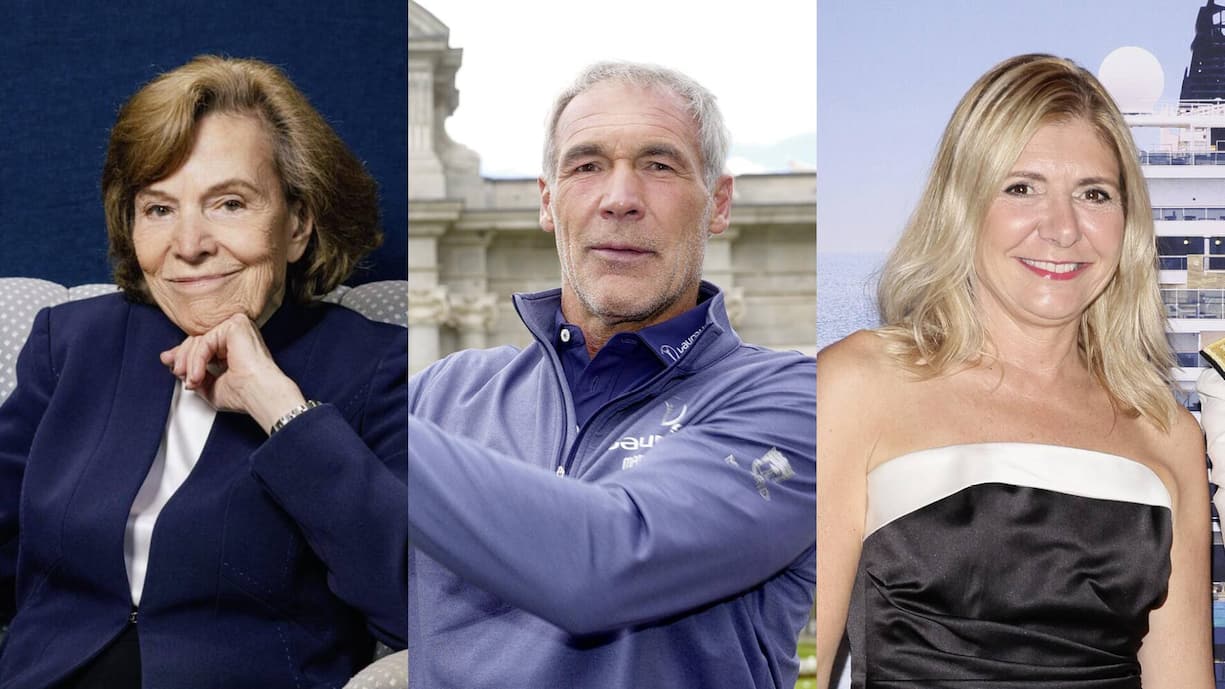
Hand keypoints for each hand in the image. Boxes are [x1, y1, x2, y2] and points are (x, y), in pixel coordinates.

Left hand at [160, 313, 306, 433]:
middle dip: (182, 357)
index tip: (170, 363)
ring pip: (198, 340)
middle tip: (178, 373)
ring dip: (188, 363)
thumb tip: (170, 360)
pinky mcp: (235, 325)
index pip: (202, 342)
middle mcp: (237, 332)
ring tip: (193, 381)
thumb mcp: (209, 385)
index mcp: (234, 344)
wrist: (260, 395)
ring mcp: (237, 326)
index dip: (183, 353)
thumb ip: (192, 371)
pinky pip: (205, 340)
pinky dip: (197, 360)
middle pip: (197, 338)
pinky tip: (198, 375)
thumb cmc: (244, 394)